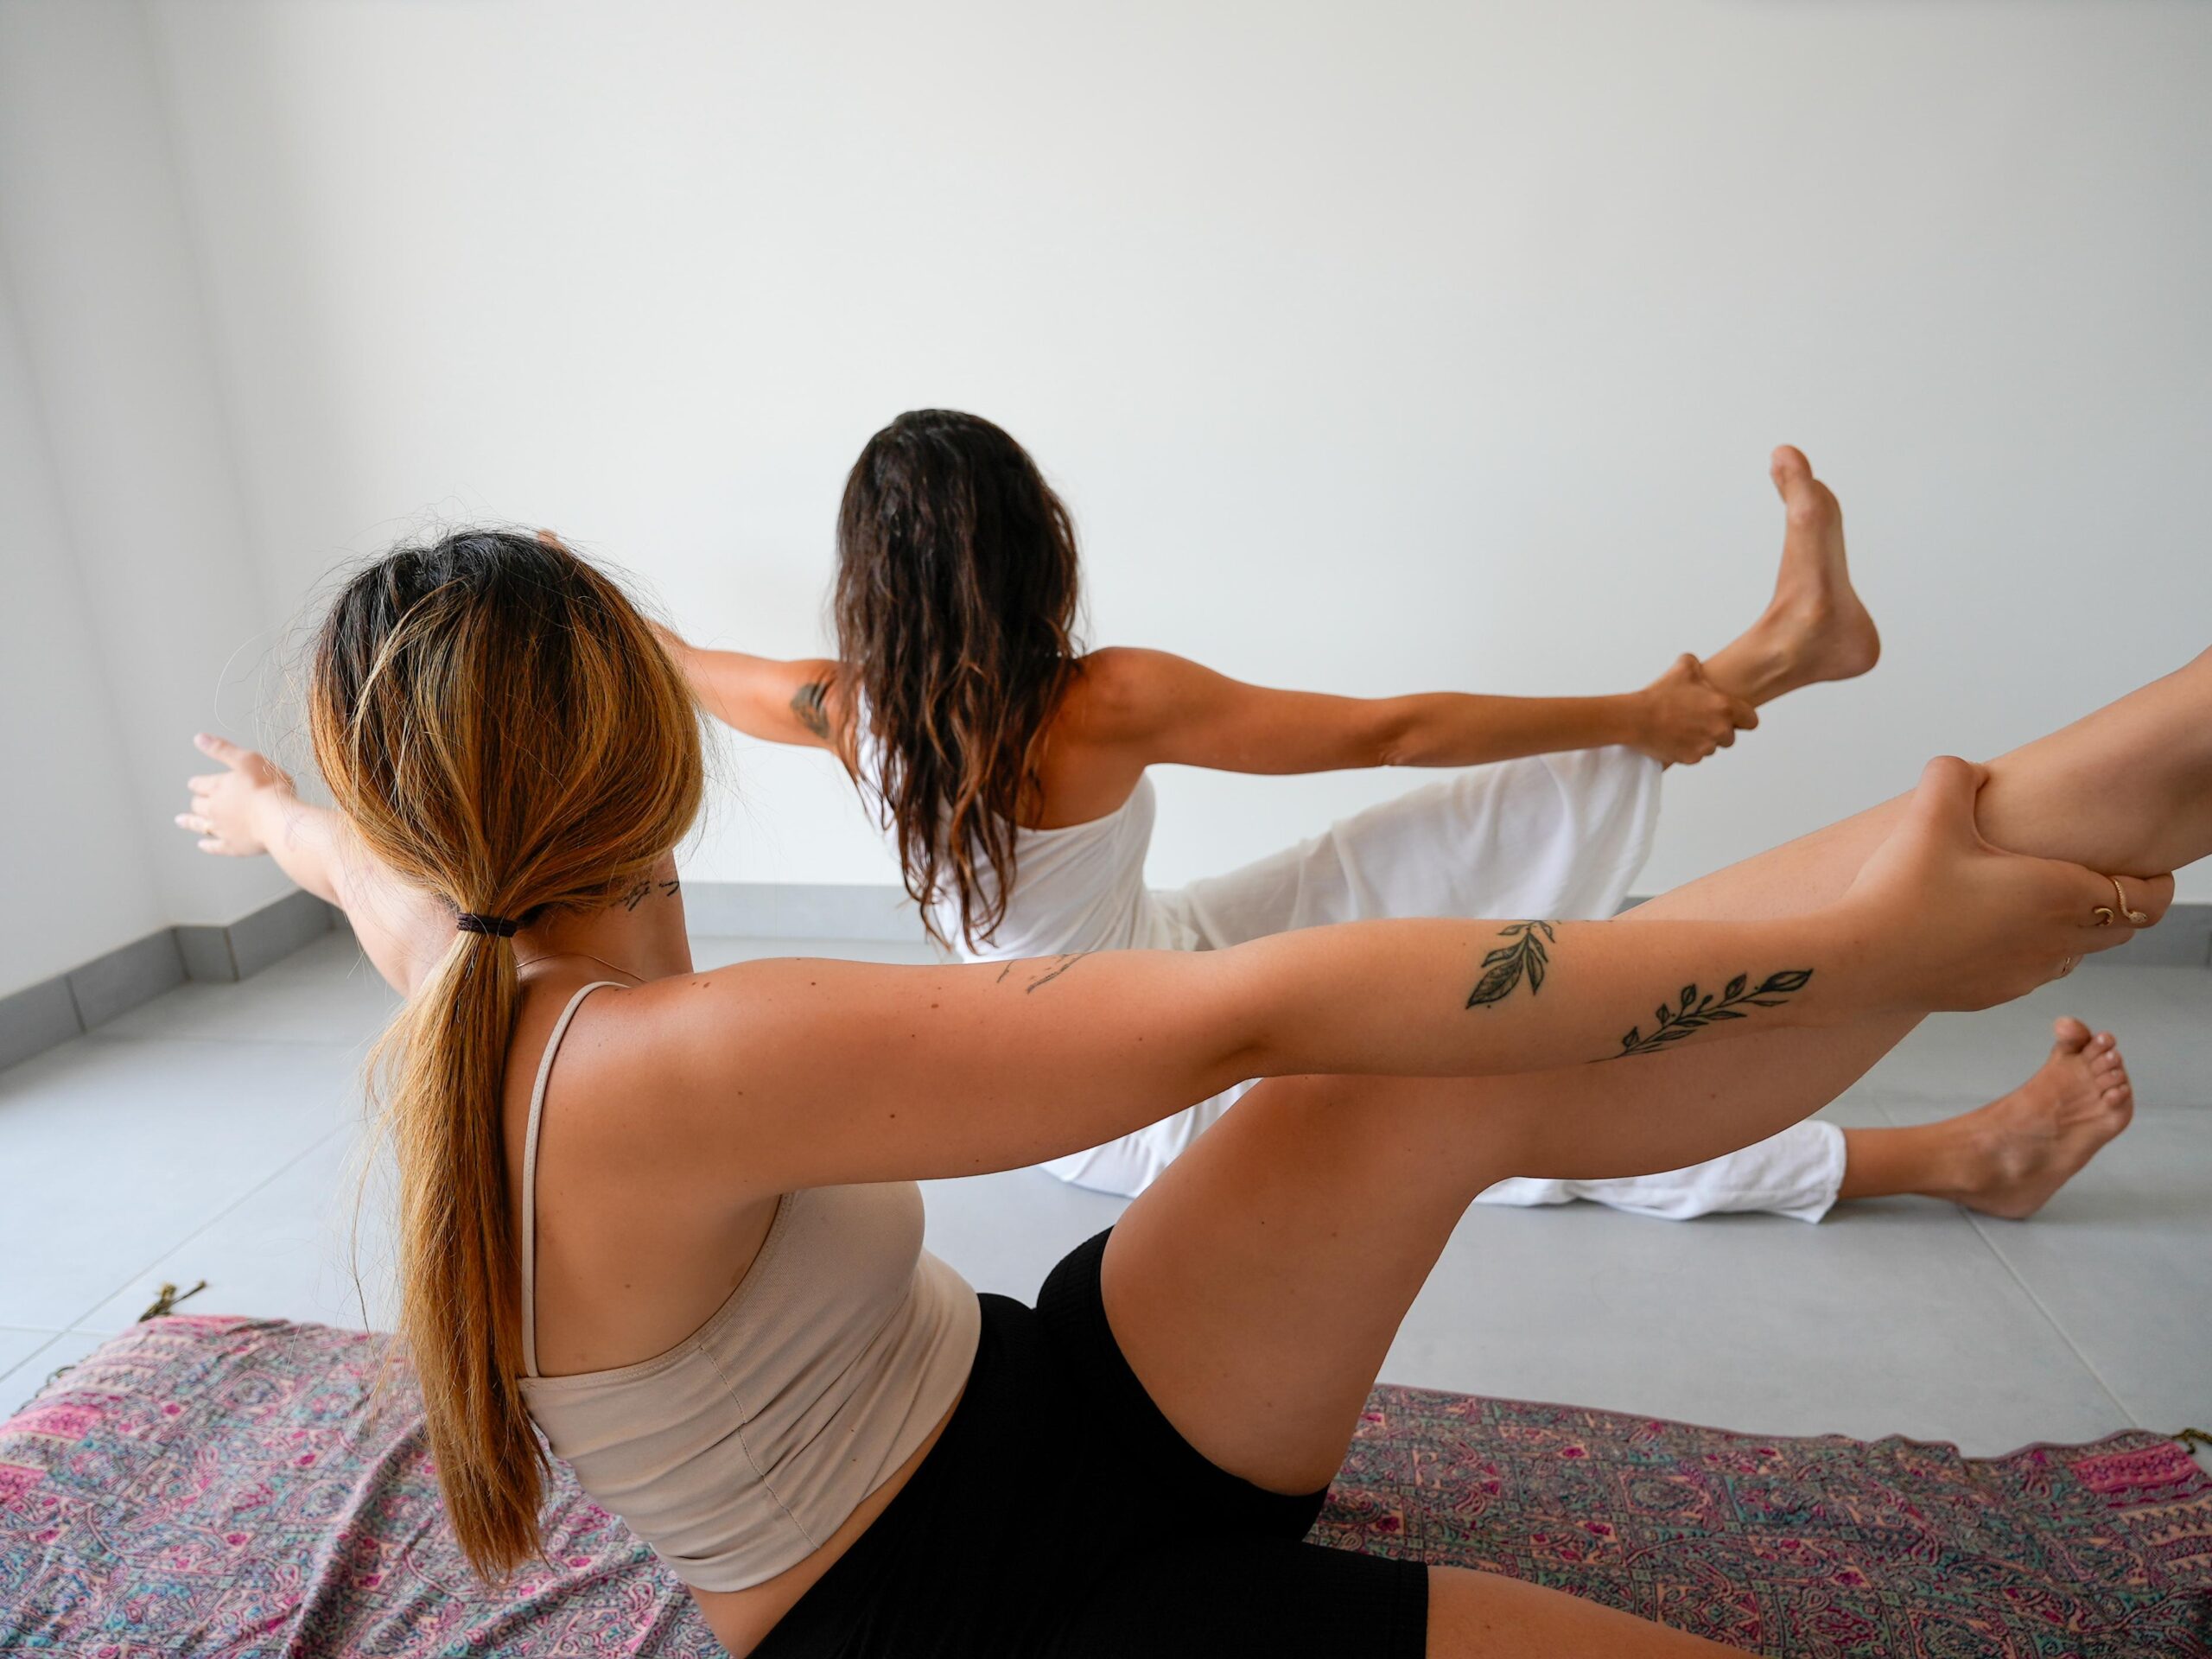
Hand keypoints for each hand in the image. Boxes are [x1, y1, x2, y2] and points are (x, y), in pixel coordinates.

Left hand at [176, 733, 293, 856]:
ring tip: (180, 821)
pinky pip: (215, 846)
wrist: (280, 819)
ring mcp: (222, 829)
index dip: (198, 783)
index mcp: (218, 787)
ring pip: (200, 825)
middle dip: (196, 801)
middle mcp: (215, 809)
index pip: (200, 784)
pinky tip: (202, 845)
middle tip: (195, 801)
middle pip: (198, 805)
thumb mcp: (247, 760)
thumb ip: (222, 749)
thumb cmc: (269, 788)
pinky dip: (207, 845)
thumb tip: (199, 738)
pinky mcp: (233, 846)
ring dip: (190, 822)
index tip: (195, 784)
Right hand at [1632, 655, 1756, 764]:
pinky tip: (1674, 737)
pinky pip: (1695, 756)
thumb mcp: (1683, 667)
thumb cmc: (1660, 694)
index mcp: (1724, 707)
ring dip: (1703, 740)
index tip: (1732, 717)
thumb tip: (1696, 664)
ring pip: (1712, 747)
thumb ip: (1697, 664)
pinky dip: (1687, 749)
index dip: (1742, 719)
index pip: (1752, 721)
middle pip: (1730, 737)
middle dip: (1718, 731)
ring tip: (1682, 727)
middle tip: (1698, 720)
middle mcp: (1720, 729)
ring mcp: (1705, 746)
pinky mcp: (1691, 758)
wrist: (1636, 718)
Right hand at [1841, 756, 2171, 1011]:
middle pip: (2120, 930)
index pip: (2148, 899)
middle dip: (2117, 904)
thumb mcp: (1930, 814)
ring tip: (2034, 902)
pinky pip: (2031, 973)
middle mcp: (2055, 941)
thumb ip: (1953, 776)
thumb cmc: (1902, 893)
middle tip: (2094, 878)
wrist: (1860, 962)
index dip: (2158, 884)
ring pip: (2076, 954)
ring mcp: (2025, 974)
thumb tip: (1960, 768)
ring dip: (2071, 931)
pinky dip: (2027, 952)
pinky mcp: (1992, 995)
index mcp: (2060, 895)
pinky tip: (1984, 931)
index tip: (2149, 869)